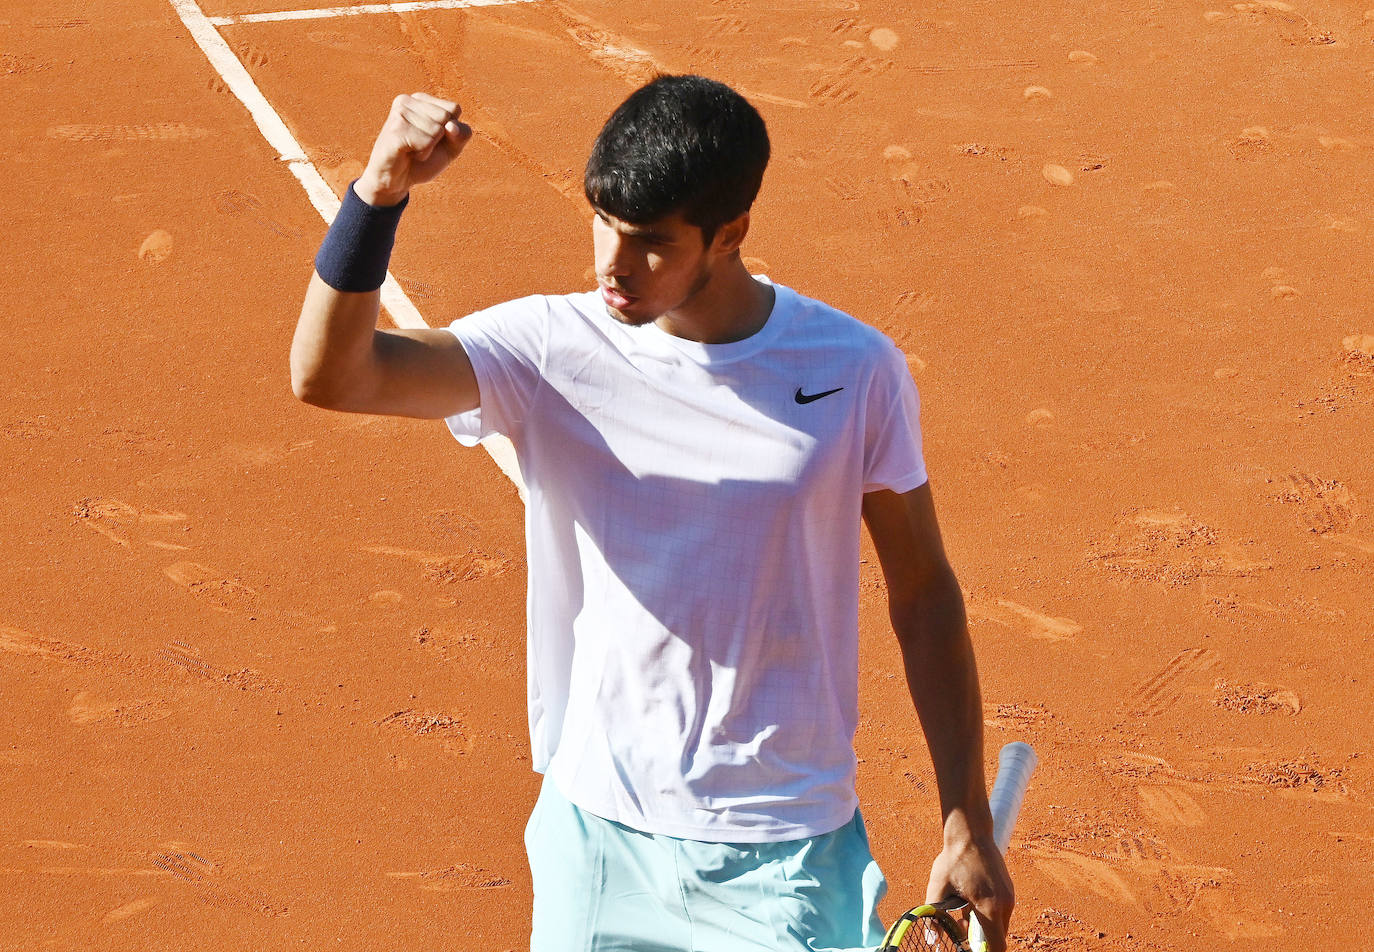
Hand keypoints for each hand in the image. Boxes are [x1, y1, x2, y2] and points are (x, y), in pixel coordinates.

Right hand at [355, 93, 472, 206]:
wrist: (395, 181)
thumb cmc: (422, 161)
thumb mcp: (452, 147)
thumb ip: (462, 134)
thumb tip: (451, 127)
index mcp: (419, 99)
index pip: (454, 108)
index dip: (450, 131)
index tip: (430, 138)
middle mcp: (407, 101)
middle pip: (446, 117)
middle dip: (439, 139)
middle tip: (419, 146)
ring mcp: (399, 113)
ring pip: (437, 130)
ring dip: (429, 148)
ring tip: (412, 149)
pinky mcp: (396, 129)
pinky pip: (427, 142)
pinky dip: (422, 154)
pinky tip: (407, 153)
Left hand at [925, 828, 1014, 951]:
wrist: (970, 832)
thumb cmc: (954, 859)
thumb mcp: (938, 888)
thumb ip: (935, 915)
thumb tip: (931, 937)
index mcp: (990, 907)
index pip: (996, 945)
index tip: (969, 949)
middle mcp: (1005, 904)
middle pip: (998, 937)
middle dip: (980, 939)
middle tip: (960, 927)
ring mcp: (1009, 895)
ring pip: (999, 924)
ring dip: (983, 926)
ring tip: (962, 910)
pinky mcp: (1008, 889)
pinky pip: (1001, 911)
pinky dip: (988, 914)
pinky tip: (969, 900)